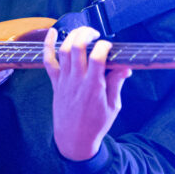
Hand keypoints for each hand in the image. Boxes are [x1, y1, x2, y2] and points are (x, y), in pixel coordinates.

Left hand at [43, 26, 131, 160]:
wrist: (73, 141)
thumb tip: (126, 67)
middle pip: (77, 48)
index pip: (97, 58)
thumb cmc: (96, 125)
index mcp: (94, 87)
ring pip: (63, 50)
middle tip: (95, 34)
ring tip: (83, 33)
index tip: (110, 46)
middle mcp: (77, 81)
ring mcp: (64, 81)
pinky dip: (48, 45)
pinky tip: (52, 32)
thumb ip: (117, 84)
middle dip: (86, 34)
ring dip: (72, 36)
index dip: (104, 46)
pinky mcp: (55, 83)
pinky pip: (48, 61)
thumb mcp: (113, 107)